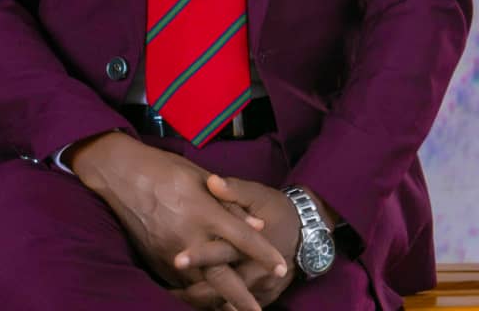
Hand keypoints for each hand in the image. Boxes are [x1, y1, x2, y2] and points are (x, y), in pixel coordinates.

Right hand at [70, 133, 287, 310]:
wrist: (121, 175)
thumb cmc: (165, 169)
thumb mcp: (200, 177)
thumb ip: (229, 203)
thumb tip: (257, 224)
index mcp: (203, 211)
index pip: (241, 237)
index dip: (263, 253)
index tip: (281, 266)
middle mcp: (188, 237)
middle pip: (221, 277)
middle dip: (242, 298)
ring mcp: (170, 254)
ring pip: (200, 288)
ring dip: (220, 301)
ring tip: (237, 310)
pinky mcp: (157, 263)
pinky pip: (181, 286)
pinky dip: (197, 295)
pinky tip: (209, 299)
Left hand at [174, 175, 300, 307]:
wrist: (308, 232)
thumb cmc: (277, 209)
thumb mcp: (258, 194)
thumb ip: (233, 190)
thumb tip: (212, 181)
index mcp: (252, 241)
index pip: (222, 251)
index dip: (199, 256)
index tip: (176, 258)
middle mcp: (256, 269)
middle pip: (223, 284)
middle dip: (195, 288)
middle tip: (171, 289)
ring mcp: (261, 287)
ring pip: (228, 301)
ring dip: (204, 300)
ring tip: (177, 294)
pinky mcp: (264, 296)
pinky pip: (238, 307)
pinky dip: (219, 305)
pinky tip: (199, 300)